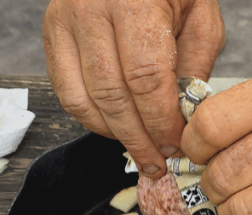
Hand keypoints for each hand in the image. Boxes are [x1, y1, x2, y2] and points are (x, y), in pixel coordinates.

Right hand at [43, 0, 223, 177]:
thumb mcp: (200, 14)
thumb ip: (194, 65)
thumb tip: (184, 119)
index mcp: (135, 1)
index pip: (146, 79)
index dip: (162, 121)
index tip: (178, 144)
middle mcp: (92, 9)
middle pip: (113, 96)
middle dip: (139, 138)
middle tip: (160, 161)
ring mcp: (65, 20)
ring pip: (84, 100)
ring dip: (114, 135)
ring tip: (141, 150)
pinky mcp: (51, 32)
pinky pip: (66, 91)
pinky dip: (91, 118)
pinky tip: (116, 127)